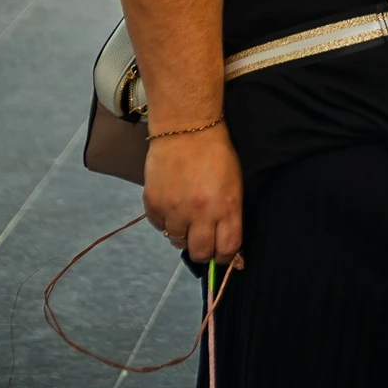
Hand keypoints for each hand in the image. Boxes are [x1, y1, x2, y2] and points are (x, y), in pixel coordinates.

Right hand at [143, 123, 243, 263]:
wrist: (187, 130)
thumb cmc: (217, 155)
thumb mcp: (234, 185)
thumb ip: (230, 215)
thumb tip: (225, 242)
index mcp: (226, 207)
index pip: (227, 248)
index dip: (225, 257)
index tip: (222, 255)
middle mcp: (200, 213)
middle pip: (200, 252)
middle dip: (203, 252)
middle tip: (203, 241)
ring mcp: (174, 210)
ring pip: (177, 241)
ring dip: (183, 234)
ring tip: (186, 218)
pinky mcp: (153, 204)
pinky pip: (159, 227)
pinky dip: (166, 223)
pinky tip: (172, 208)